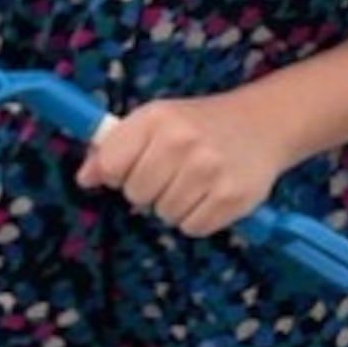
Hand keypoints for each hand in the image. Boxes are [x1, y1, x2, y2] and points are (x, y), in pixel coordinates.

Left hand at [76, 93, 284, 238]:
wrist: (262, 123)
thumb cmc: (199, 125)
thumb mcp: (155, 121)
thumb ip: (115, 146)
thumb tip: (85, 178)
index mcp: (157, 118)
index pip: (111, 165)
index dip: (117, 173)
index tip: (132, 167)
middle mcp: (182, 141)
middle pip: (136, 195)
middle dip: (148, 191)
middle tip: (171, 173)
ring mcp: (209, 170)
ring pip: (164, 215)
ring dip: (174, 206)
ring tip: (194, 182)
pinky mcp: (232, 197)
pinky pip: (193, 228)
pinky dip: (198, 219)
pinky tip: (210, 195)